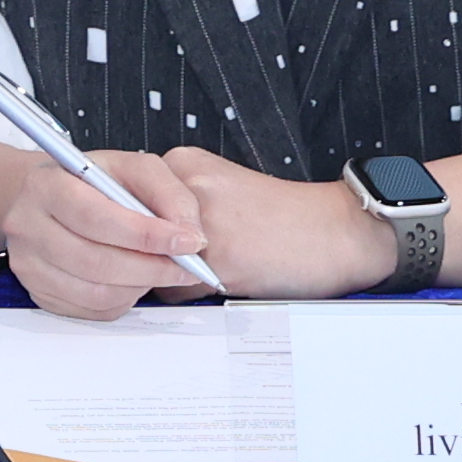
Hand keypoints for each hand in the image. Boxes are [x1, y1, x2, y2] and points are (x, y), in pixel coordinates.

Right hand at [0, 143, 217, 322]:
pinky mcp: (39, 292)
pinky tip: (133, 279)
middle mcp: (28, 224)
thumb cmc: (93, 183)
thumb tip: (189, 233)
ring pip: (97, 292)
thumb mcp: (132, 168)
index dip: (147, 235)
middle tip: (187, 267)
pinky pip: (92, 310)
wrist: (52, 199)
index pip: (97, 217)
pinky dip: (124, 299)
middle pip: (96, 262)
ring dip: (140, 286)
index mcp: (47, 184)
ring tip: (160, 270)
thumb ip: (167, 192)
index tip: (187, 242)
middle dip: (153, 268)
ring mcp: (29, 264)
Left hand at [154, 145, 404, 301]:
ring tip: (212, 269)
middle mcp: (185, 187)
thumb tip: (129, 240)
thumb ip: (174, 206)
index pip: (124, 201)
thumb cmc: (283, 219)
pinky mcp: (215, 259)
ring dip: (167, 276)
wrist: (336, 233)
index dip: (132, 230)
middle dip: (144, 253)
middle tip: (177, 261)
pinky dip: (191, 297)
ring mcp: (197, 222)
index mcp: (185, 164)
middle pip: (131, 232)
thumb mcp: (221, 192)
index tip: (141, 243)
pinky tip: (224, 283)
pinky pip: (174, 290)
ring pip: (148, 262)